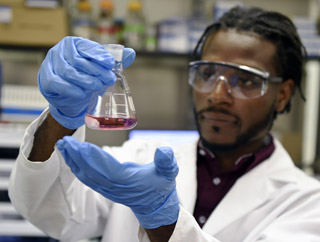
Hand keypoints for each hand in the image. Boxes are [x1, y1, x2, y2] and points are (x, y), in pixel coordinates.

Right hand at [38, 36, 134, 128]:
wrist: (68, 96)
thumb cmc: (84, 77)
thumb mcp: (98, 68)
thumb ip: (113, 60)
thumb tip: (131, 53)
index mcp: (74, 44)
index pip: (87, 47)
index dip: (99, 56)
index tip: (110, 64)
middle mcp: (60, 51)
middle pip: (79, 60)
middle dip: (96, 70)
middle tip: (108, 79)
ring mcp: (51, 64)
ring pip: (69, 71)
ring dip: (85, 80)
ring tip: (97, 86)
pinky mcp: (45, 79)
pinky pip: (58, 83)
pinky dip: (71, 89)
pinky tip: (81, 93)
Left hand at [56, 136, 179, 228]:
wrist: (155, 206)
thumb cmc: (160, 187)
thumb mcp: (169, 173)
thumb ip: (167, 162)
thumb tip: (164, 150)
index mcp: (127, 181)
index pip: (106, 169)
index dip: (92, 158)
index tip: (80, 146)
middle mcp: (114, 186)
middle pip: (91, 172)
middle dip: (77, 156)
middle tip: (64, 142)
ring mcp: (108, 189)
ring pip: (86, 175)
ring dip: (73, 161)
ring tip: (63, 147)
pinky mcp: (105, 188)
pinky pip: (88, 178)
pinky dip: (78, 168)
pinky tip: (71, 159)